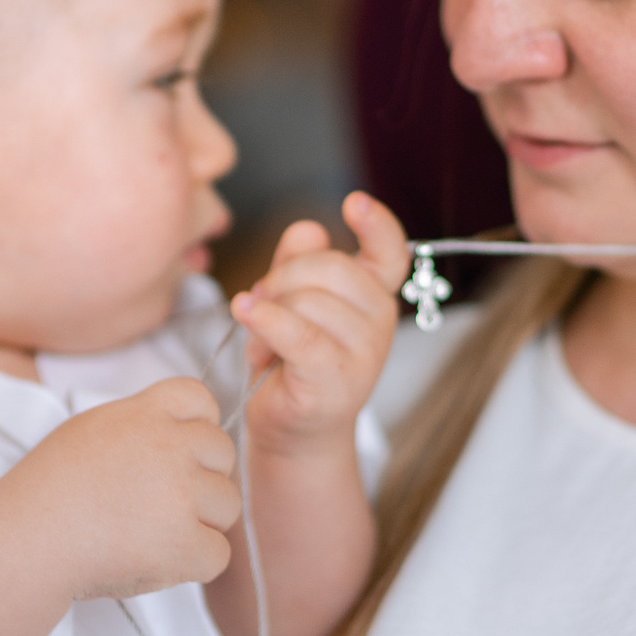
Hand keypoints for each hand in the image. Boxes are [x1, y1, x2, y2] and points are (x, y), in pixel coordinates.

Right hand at [0, 376, 239, 602]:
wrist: (25, 540)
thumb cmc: (49, 491)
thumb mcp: (93, 430)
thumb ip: (142, 426)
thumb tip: (186, 436)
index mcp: (145, 413)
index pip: (201, 399)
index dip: (197, 428)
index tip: (177, 454)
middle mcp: (169, 445)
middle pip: (223, 455)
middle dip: (202, 480)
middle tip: (158, 504)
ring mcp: (180, 493)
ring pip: (229, 505)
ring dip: (202, 523)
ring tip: (153, 533)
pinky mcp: (183, 542)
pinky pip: (219, 554)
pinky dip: (193, 564)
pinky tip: (155, 560)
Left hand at [233, 192, 410, 454]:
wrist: (292, 432)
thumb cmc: (291, 363)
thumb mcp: (291, 302)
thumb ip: (298, 263)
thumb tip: (309, 230)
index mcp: (373, 294)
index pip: (391, 252)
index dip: (378, 224)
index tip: (355, 203)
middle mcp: (379, 321)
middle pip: (329, 266)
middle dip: (282, 278)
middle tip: (262, 305)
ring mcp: (364, 353)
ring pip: (307, 300)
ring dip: (268, 314)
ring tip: (261, 343)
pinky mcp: (336, 380)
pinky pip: (297, 333)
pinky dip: (264, 319)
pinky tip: (244, 312)